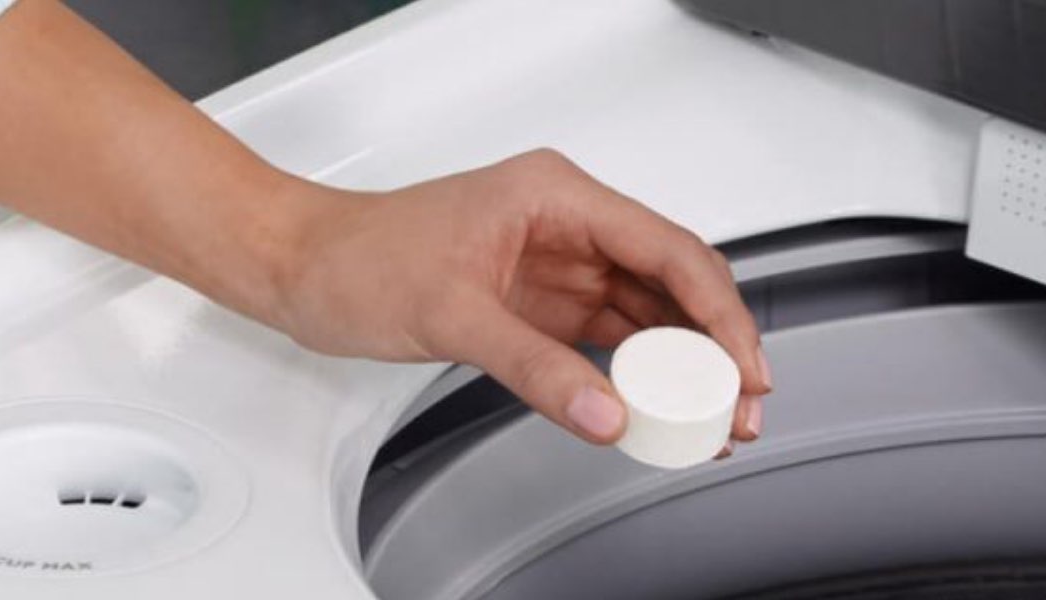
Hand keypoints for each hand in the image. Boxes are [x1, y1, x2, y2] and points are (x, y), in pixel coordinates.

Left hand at [258, 149, 773, 449]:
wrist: (303, 268)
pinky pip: (616, 341)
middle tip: (741, 405)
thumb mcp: (452, 314)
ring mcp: (562, 266)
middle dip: (716, 346)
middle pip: (675, 282)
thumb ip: (536, 369)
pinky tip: (665, 409)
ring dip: (688, 368)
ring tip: (715, 418)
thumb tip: (606, 413)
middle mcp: (571, 225)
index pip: (668, 250)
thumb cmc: (359, 257)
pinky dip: (645, 378)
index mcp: (558, 196)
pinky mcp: (546, 305)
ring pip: (653, 315)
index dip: (718, 311)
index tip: (742, 364)